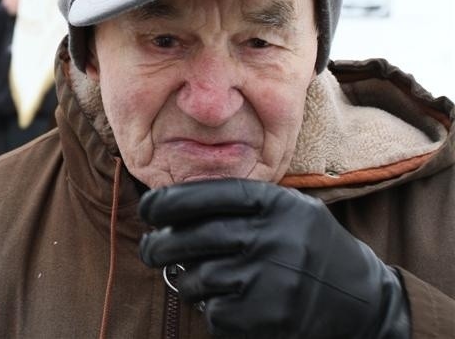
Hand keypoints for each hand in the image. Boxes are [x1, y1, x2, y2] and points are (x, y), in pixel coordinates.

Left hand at [139, 179, 409, 337]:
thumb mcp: (289, 210)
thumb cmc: (310, 248)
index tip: (146, 208)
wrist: (363, 301)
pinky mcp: (269, 316)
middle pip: (195, 237)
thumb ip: (242, 203)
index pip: (210, 194)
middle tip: (148, 249)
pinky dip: (211, 309)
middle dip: (159, 245)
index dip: (170, 201)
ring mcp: (272, 278)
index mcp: (277, 204)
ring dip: (186, 281)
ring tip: (191, 278)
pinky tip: (224, 302)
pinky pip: (216, 311)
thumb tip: (171, 204)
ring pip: (199, 278)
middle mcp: (275, 236)